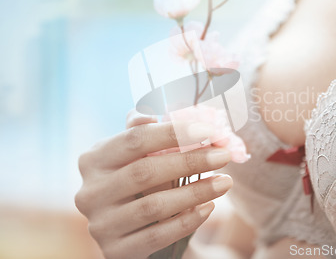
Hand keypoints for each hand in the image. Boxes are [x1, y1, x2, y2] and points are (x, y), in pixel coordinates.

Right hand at [75, 110, 232, 258]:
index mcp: (95, 159)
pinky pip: (157, 235)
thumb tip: (170, 111)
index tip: (210, 131)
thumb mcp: (140, 156)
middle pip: (145, 171)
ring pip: (153, 206)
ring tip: (225, 182)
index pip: (135, 138)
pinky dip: (187, 220)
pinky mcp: (115, 251)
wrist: (134, 232)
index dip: (174, 133)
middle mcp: (90, 192)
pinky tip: (209, 207)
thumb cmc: (142, 183)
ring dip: (196, 191)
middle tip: (224, 155)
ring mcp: (100, 224)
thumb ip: (150, 133)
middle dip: (190, 161)